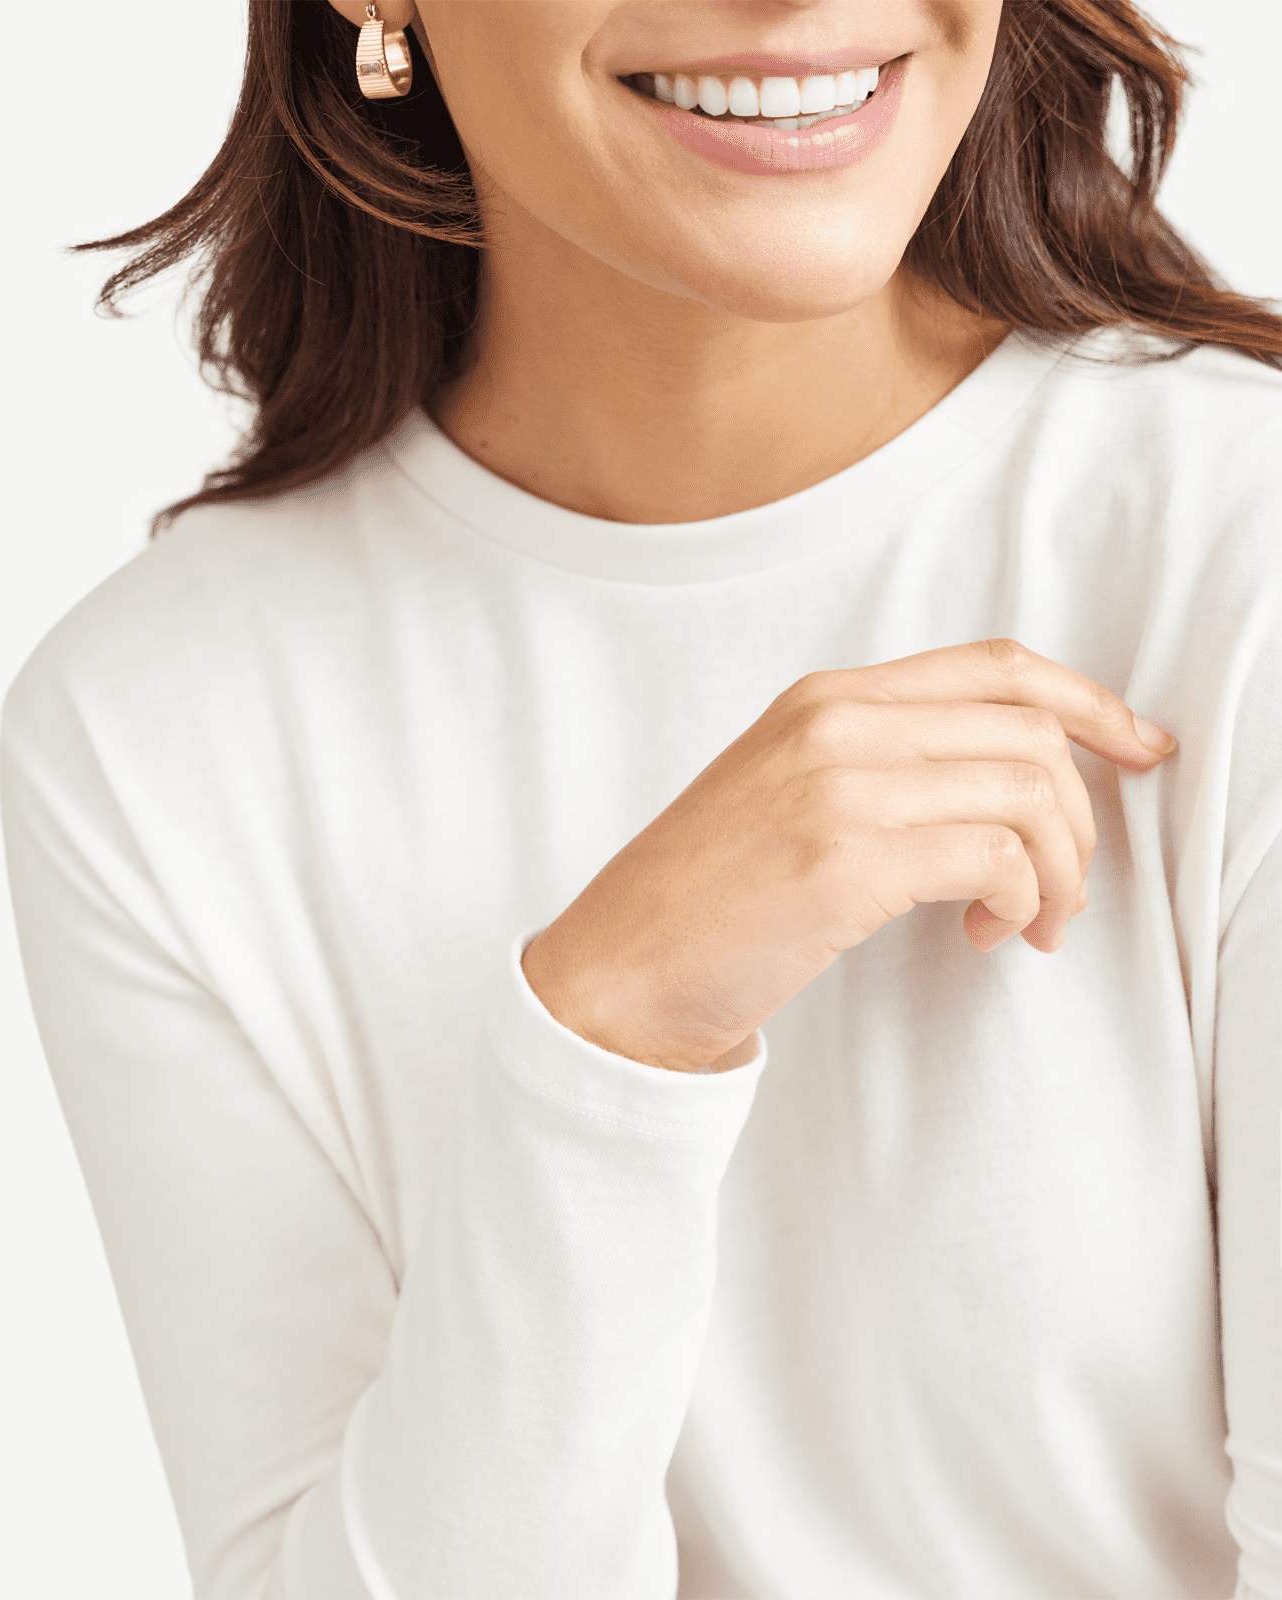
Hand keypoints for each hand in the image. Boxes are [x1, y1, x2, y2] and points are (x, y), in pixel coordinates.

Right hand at [521, 638, 1177, 1073]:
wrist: (622, 965)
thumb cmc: (705, 893)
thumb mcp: (787, 789)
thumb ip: (880, 759)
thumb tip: (1010, 782)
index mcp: (825, 697)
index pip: (997, 666)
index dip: (1091, 702)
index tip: (1138, 749)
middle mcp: (835, 722)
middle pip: (1030, 732)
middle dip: (1079, 819)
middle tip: (1060, 889)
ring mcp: (838, 785)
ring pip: (1027, 792)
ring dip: (1059, 871)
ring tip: (1026, 922)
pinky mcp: (845, 860)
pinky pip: (995, 857)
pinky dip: (1021, 901)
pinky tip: (986, 934)